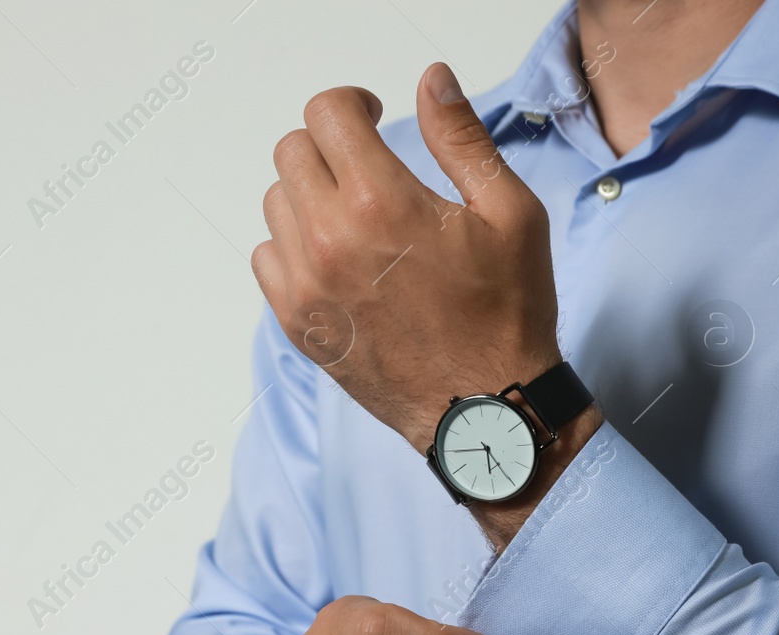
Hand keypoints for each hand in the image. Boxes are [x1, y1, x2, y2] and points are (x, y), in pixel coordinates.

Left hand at [252, 63, 560, 451]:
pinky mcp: (297, 323)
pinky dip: (294, 246)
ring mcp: (306, 285)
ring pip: (276, 203)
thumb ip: (462, 139)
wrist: (487, 408)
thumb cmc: (507, 315)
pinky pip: (267, 257)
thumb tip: (431, 81)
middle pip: (292, 151)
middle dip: (330, 146)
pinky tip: (338, 259)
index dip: (352, 105)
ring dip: (310, 195)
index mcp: (382, 203)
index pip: (326, 115)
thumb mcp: (510, 214)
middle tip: (367, 167)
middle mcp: (330, 239)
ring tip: (357, 217)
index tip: (373, 119)